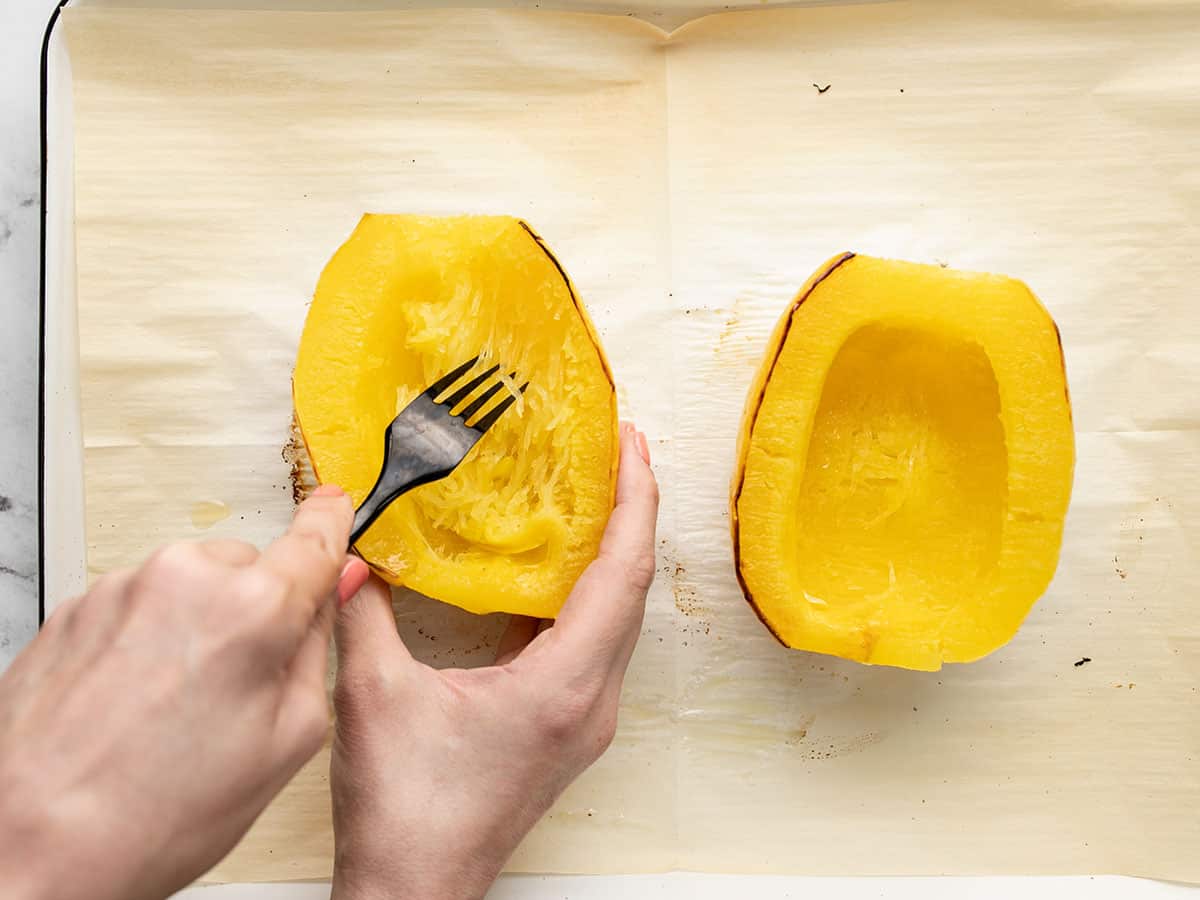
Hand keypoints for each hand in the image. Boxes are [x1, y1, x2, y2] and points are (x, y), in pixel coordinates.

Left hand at [0, 486, 370, 899]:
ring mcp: (119, 589)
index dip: (331, 522)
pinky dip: (146, 643)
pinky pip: (136, 606)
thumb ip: (317, 649)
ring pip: (189, 587)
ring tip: (174, 711)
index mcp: (252, 608)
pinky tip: (134, 706)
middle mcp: (182, 578)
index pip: (313, 537)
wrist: (32, 846)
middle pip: (247, 569)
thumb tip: (330, 594)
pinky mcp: (72, 608)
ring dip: (196, 628)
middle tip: (239, 688)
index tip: (334, 505)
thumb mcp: (286, 740)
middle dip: (254, 612)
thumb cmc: (154, 814)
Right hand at [330, 423, 658, 899]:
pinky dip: (588, 593)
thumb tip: (355, 547)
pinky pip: (596, 642)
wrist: (415, 890)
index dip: (634, 501)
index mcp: (563, 686)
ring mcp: (585, 719)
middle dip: (631, 513)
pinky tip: (558, 567)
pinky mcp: (567, 727)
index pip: (621, 573)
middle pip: (633, 590)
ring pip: (620, 617)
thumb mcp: (373, 694)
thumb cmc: (404, 811)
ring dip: (614, 552)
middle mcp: (591, 702)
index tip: (631, 444)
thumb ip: (365, 608)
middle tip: (616, 452)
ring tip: (595, 494)